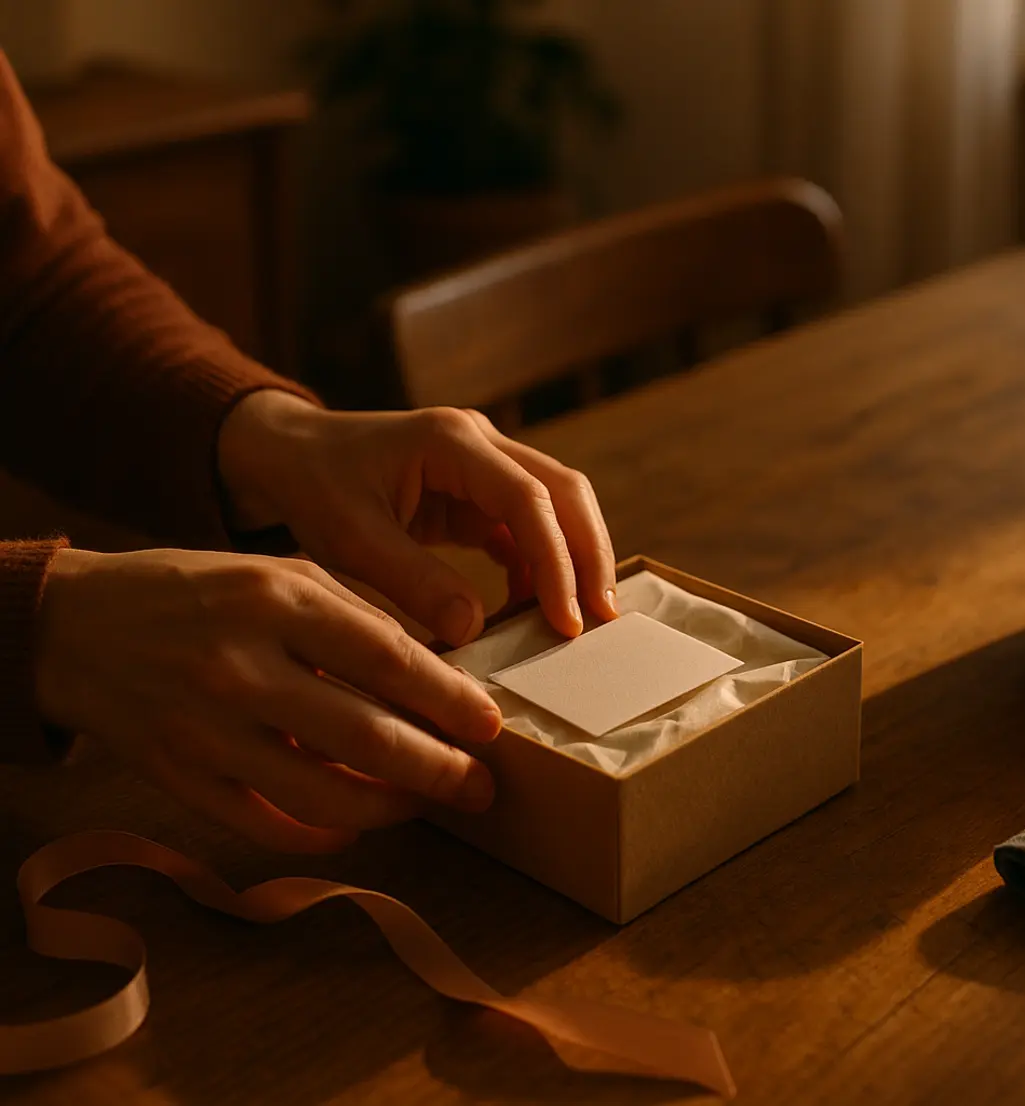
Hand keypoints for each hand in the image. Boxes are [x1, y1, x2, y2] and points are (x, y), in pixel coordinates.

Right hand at [35, 548, 502, 851]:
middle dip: (438, 769)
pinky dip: (321, 834)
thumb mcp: (281, 575)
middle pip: (365, 735)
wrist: (75, 625)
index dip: (449, 699)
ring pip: (322, 794)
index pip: (388, 657)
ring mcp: (207, 729)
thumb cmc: (200, 594)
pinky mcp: (178, 776)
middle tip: (482, 786)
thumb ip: (357, 615)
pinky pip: (267, 824)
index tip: (491, 725)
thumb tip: (442, 668)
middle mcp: (243, 665)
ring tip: (425, 804)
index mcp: (277, 600)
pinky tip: (354, 824)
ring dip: (389, 808)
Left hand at [217, 392, 618, 643]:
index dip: (556, 561)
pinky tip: (535, 608)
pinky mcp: (480, 490)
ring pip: (558, 506)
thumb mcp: (349, 539)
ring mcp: (486, 463)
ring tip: (581, 620)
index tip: (566, 619)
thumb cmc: (313, 486)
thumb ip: (412, 580)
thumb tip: (476, 630)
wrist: (289, 453)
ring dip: (574, 560)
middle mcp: (481, 440)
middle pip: (565, 492)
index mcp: (450, 440)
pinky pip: (528, 525)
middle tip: (603, 619)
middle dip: (589, 556)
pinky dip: (539, 566)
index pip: (529, 499)